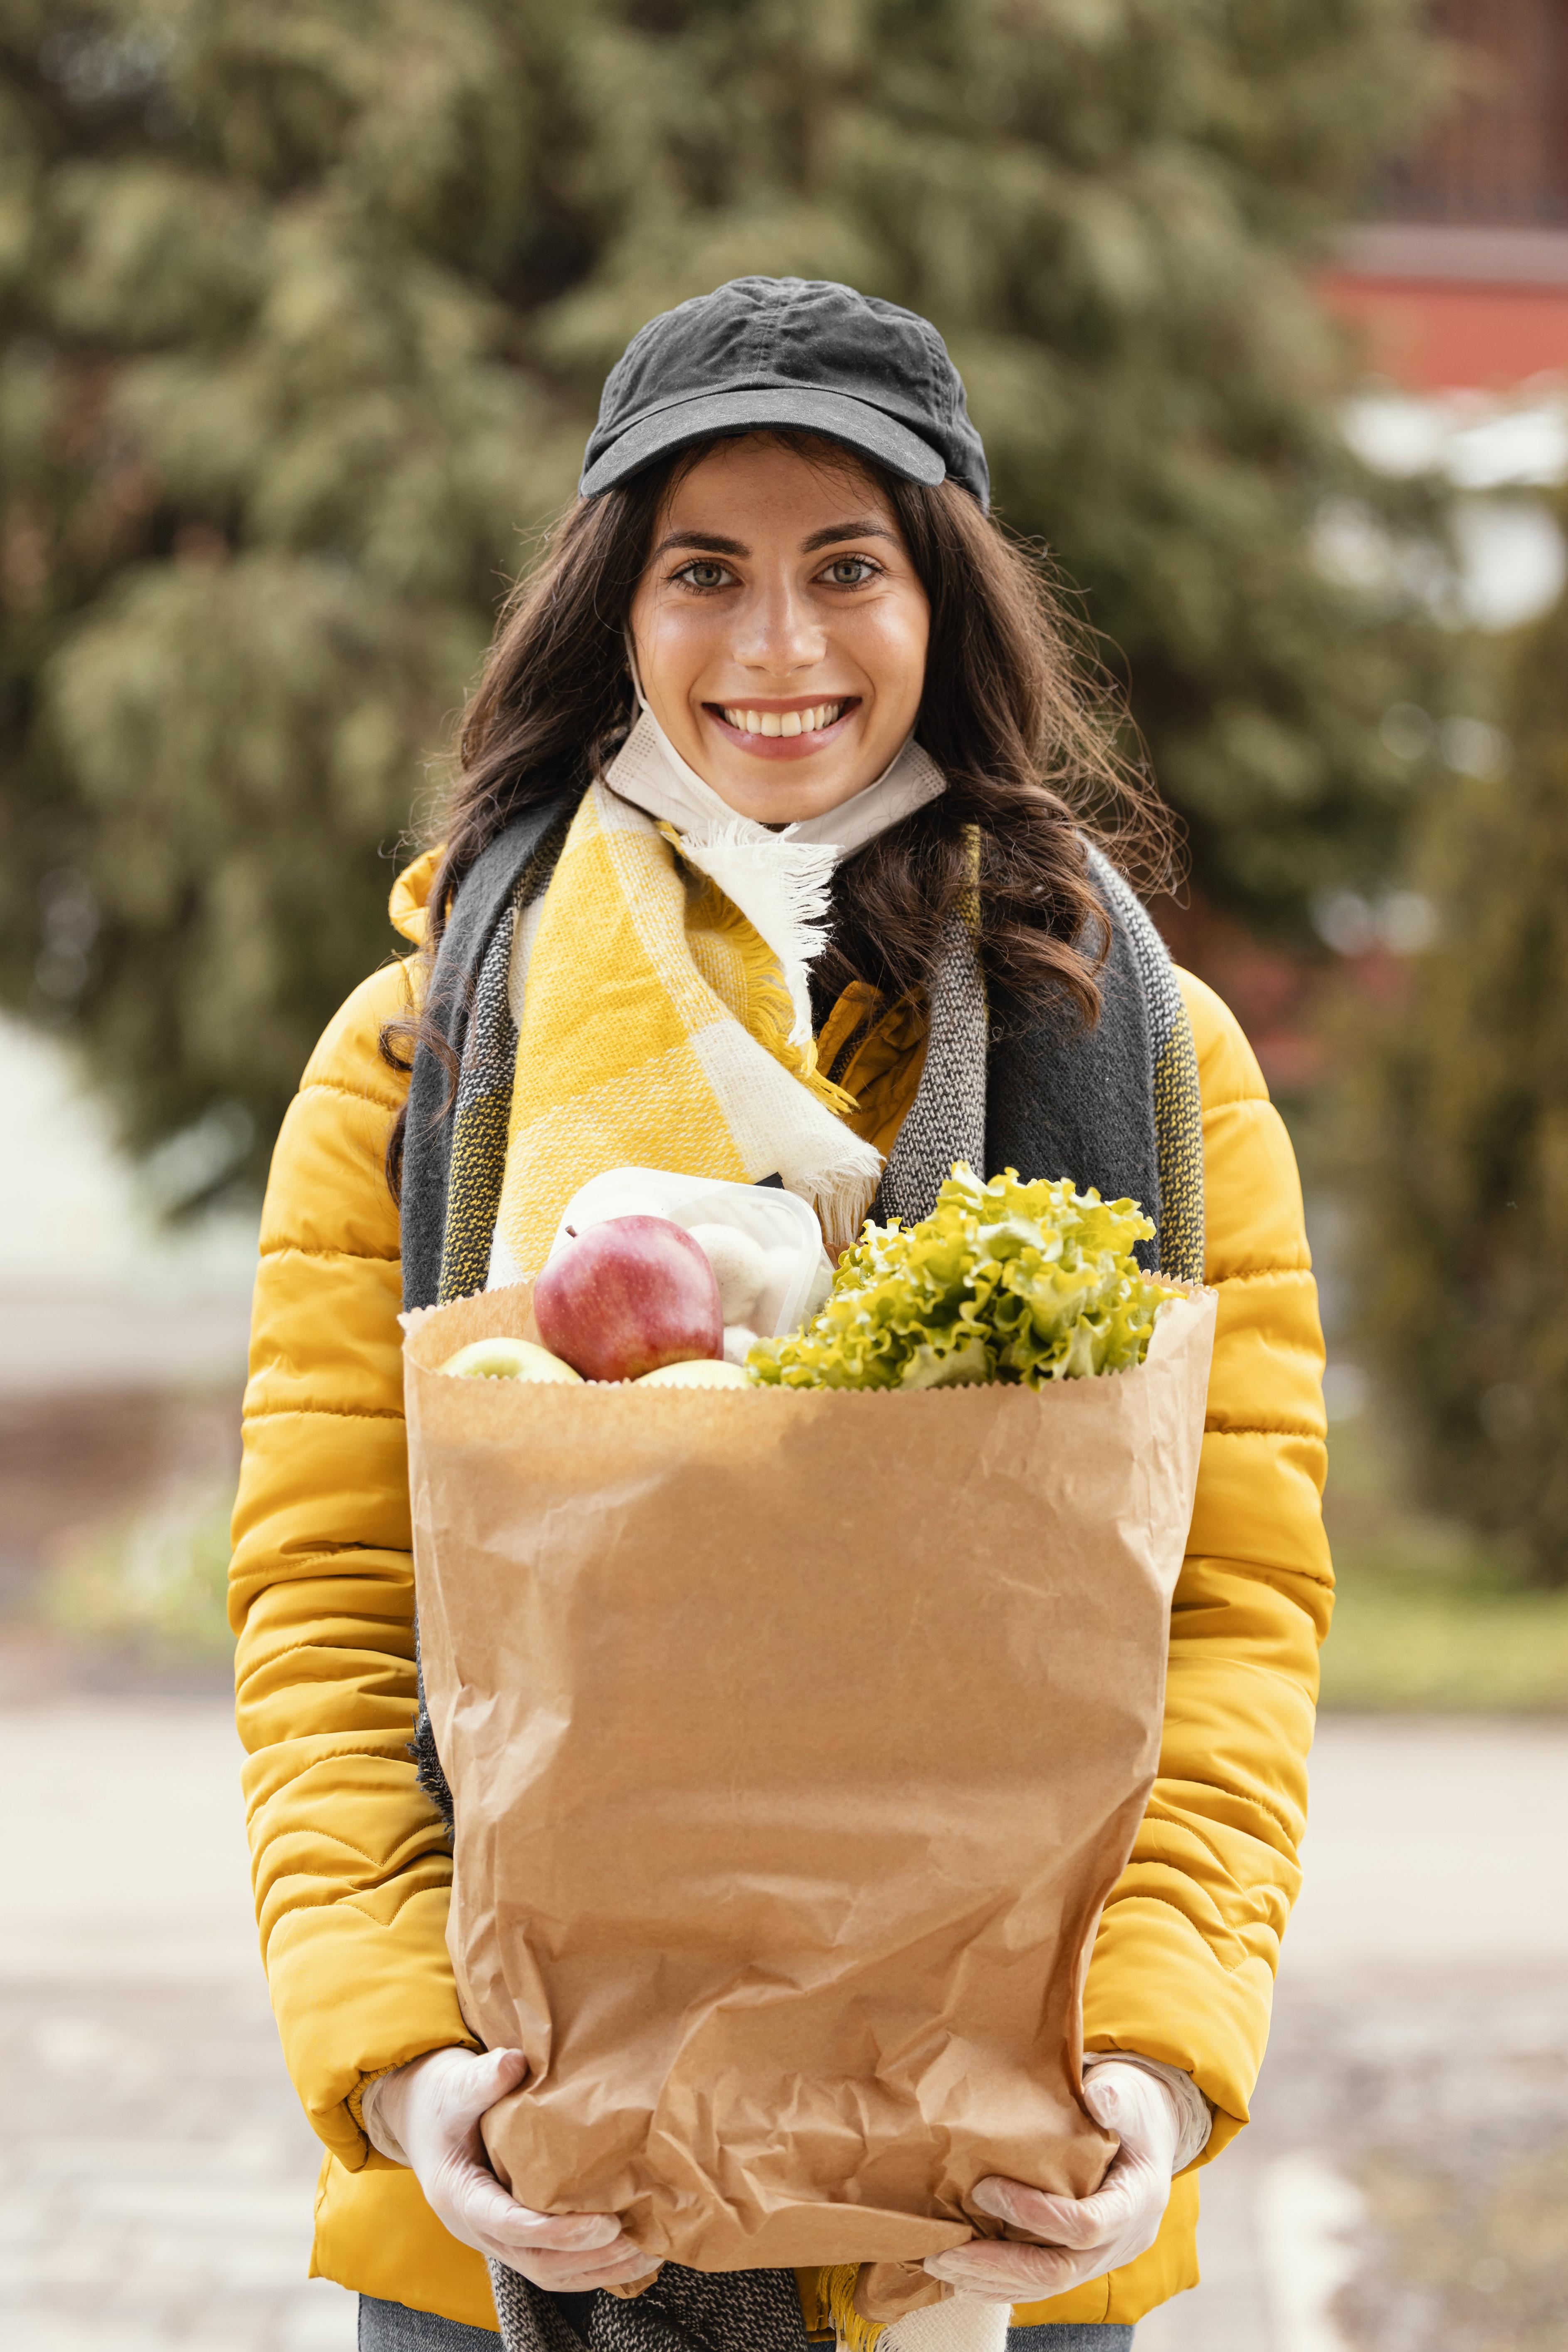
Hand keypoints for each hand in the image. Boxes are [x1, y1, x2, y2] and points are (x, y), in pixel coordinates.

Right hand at [365, 2046, 651, 2291]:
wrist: (422, 2117)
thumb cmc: (440, 2101)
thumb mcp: (453, 2086)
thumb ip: (481, 2079)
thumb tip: (514, 2062)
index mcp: (460, 2195)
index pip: (510, 2226)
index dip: (558, 2232)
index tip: (604, 2224)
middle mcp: (477, 2228)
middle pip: (536, 2262)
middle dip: (589, 2258)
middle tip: (637, 2242)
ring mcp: (496, 2236)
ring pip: (548, 2272)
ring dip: (597, 2269)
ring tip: (645, 2254)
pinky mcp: (515, 2232)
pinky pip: (552, 2262)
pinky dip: (590, 2265)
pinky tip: (626, 2253)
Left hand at [923, 2061, 1181, 2301]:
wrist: (1147, 2134)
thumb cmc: (1133, 2109)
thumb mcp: (1130, 2095)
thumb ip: (1116, 2097)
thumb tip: (1099, 2096)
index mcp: (1136, 2202)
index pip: (1084, 2224)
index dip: (1033, 2212)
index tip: (984, 2188)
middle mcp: (1121, 2242)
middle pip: (1058, 2270)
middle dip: (998, 2263)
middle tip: (944, 2250)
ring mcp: (1101, 2259)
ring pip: (1045, 2286)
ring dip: (990, 2280)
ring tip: (940, 2264)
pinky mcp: (1081, 2261)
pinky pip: (1040, 2286)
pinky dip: (1001, 2285)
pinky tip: (963, 2278)